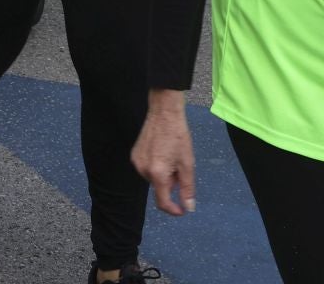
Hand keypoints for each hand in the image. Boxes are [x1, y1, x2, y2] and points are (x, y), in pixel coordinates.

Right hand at [133, 93, 197, 214]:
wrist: (164, 113)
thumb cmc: (178, 137)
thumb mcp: (188, 164)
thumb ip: (187, 188)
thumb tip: (188, 208)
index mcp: (157, 173)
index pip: (162, 202)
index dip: (173, 210)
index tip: (183, 210)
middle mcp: (143, 170)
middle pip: (160, 188)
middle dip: (171, 183)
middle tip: (180, 166)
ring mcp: (136, 162)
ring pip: (154, 178)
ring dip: (164, 175)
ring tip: (171, 157)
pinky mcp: (134, 155)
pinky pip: (147, 169)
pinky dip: (156, 167)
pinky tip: (162, 152)